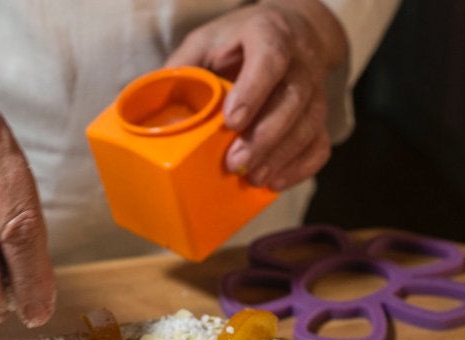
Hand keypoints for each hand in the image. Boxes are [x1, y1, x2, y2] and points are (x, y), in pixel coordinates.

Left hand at [165, 0, 347, 191]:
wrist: (291, 32)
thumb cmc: (238, 41)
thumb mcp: (205, 41)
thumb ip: (182, 67)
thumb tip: (144, 105)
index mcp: (269, 33)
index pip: (271, 59)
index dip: (253, 92)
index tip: (231, 122)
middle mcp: (301, 60)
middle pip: (292, 100)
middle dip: (264, 136)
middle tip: (235, 163)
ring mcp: (316, 89)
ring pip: (309, 125)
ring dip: (280, 157)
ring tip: (252, 177)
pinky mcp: (320, 115)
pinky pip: (320, 145)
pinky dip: (300, 168)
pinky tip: (274, 181)